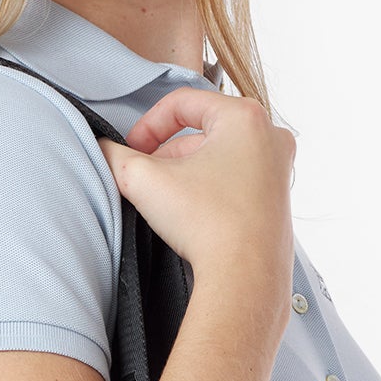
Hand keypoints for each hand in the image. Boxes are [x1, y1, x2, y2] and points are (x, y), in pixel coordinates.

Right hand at [97, 87, 295, 341]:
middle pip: (202, 131)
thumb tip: (101, 149)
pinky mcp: (278, 201)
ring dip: (186, 173)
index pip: (182, 102)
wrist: (245, 278)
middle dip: (166, 154)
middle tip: (144, 181)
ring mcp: (279, 170)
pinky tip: (192, 217)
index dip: (146, 125)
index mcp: (245, 116)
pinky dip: (209, 191)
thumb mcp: (143, 181)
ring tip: (166, 202)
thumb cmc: (206, 223)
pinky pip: (235, 182)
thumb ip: (115, 157)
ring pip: (218, 158)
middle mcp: (270, 136)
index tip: (130, 151)